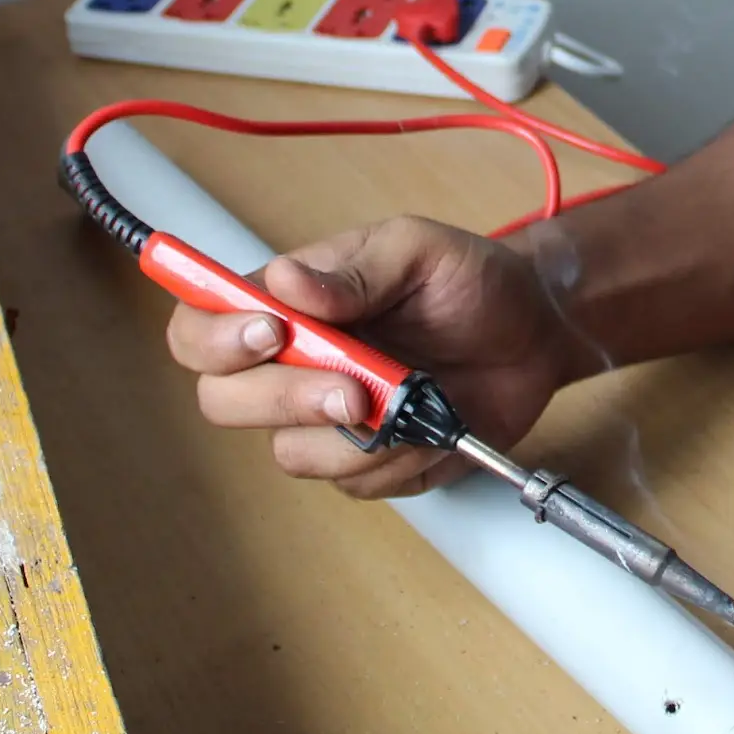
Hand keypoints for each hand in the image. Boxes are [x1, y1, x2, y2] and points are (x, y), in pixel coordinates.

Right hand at [163, 215, 601, 496]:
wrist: (535, 337)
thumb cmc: (472, 282)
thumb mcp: (419, 250)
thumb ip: (354, 269)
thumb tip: (285, 282)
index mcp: (285, 302)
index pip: (199, 326)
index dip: (215, 339)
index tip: (271, 334)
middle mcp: (290, 363)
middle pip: (224, 401)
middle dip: (286, 399)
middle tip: (354, 388)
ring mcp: (323, 419)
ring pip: (290, 453)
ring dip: (355, 436)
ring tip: (417, 401)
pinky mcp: (363, 463)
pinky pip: (352, 484)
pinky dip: (397, 460)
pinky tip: (432, 427)